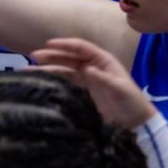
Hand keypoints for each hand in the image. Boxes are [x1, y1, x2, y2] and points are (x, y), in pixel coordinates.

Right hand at [30, 38, 155, 127]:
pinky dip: (54, 80)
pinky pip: (66, 82)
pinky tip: (42, 81)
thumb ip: (103, 79)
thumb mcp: (120, 88)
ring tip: (31, 69)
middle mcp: (93, 66)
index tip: (48, 44)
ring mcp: (88, 79)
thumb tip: (86, 69)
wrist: (136, 123)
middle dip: (52, 56)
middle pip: (69, 57)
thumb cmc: (131, 102)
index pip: (81, 47)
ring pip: (64, 69)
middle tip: (34, 57)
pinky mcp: (84, 92)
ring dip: (49, 68)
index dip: (65, 44)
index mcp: (103, 60)